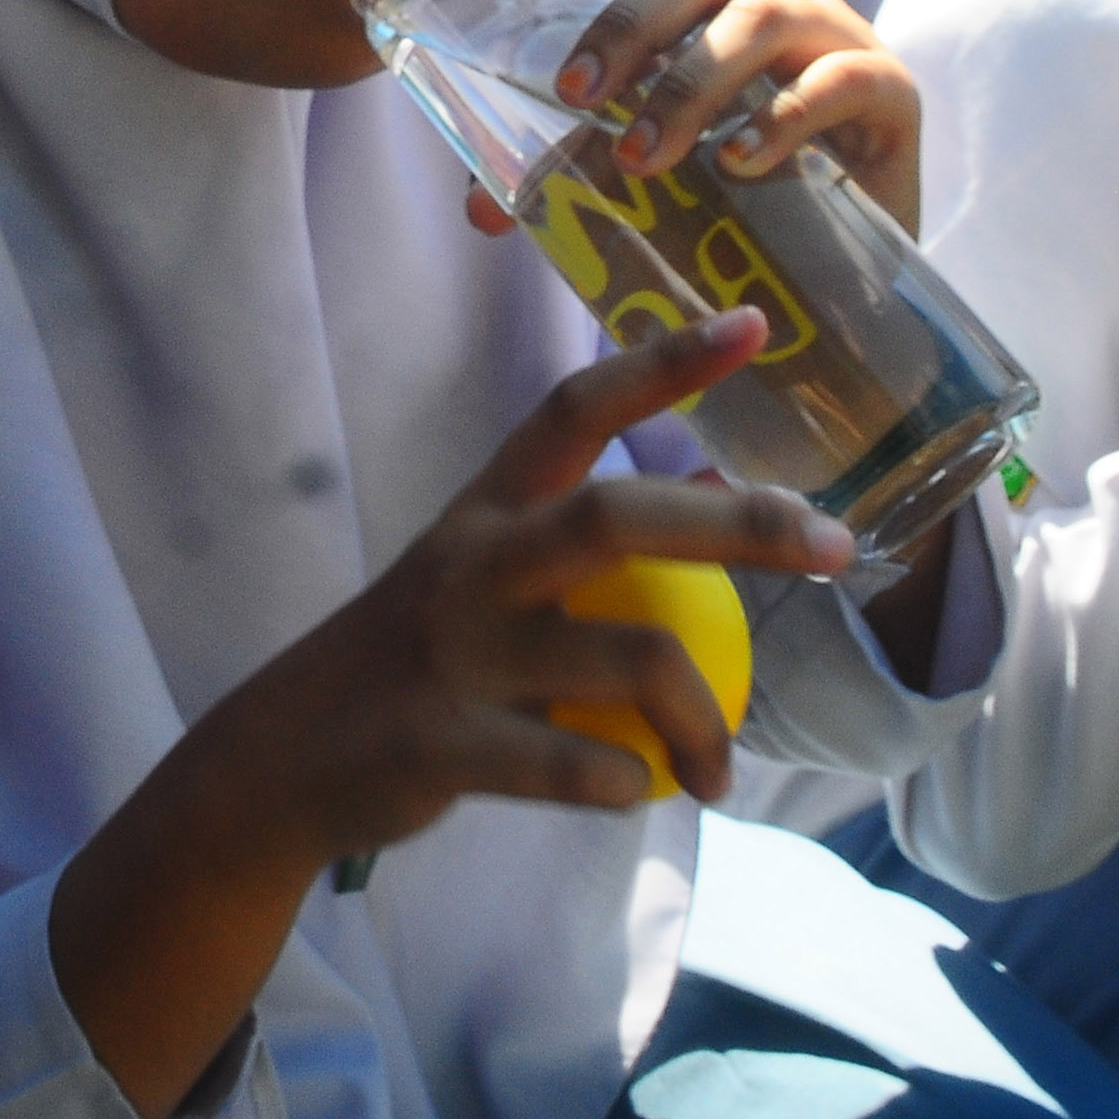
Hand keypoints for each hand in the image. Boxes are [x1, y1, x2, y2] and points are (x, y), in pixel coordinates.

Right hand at [52, 312, 853, 1118]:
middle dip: (740, 524)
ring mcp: (454, 650)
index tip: (751, 325)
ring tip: (719, 771)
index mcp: (486, 508)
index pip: (577, 408)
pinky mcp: (441, 741)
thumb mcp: (482, 572)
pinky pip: (572, 766)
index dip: (662, 361)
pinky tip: (633, 793)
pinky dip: (622, 784)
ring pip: (627, 658)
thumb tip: (712, 483)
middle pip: (619, 518)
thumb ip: (579, 533)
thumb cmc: (415, 658)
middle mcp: (472, 561)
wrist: (282, 757)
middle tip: (836, 547)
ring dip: (703, 718)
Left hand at [520, 0, 921, 229]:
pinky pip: (838, 81)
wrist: (851, 254)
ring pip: (759, 20)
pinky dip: (779, 119)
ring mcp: (841, 34)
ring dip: (688, 86)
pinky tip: (735, 166)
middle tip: (575, 96)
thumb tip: (480, 212)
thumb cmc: (735, 180)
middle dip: (629, 26)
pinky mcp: (893, 92)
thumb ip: (571, 165)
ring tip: (639, 157)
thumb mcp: (650, 156)